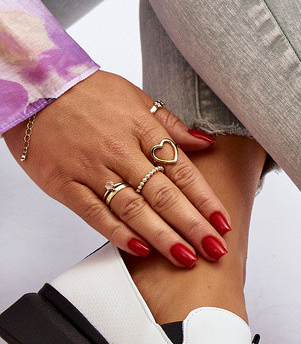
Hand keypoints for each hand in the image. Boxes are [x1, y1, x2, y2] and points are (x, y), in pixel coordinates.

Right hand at [3, 70, 232, 266]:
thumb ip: (170, 125)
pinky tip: (140, 250)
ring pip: (134, 209)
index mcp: (142, 129)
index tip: (223, 223)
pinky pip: (95, 214)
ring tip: (186, 257)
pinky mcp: (65, 185)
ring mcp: (92, 169)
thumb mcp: (135, 96)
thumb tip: (206, 143)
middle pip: (163, 195)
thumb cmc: (87, 92)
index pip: (182, 171)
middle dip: (192, 226)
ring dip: (162, 236)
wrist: (33, 86)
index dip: (205, 200)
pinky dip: (118, 233)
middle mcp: (120, 151)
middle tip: (214, 250)